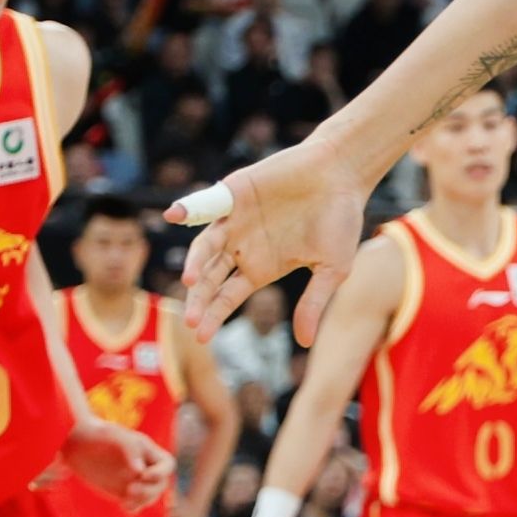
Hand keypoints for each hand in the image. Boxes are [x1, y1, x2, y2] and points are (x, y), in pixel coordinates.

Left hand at [61, 416, 172, 509]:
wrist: (77, 444)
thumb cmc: (97, 434)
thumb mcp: (115, 435)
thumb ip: (130, 450)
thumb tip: (140, 471)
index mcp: (148, 451)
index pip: (167, 465)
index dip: (161, 473)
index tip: (143, 475)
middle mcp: (144, 466)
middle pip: (160, 484)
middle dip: (149, 490)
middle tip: (130, 490)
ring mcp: (134, 480)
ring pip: (150, 496)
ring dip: (142, 501)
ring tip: (125, 501)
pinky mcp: (122, 491)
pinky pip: (135, 504)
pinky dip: (133, 508)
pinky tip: (123, 506)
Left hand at [176, 138, 368, 341]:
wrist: (342, 173)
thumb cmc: (341, 220)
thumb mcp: (332, 269)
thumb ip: (314, 303)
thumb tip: (304, 342)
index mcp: (261, 267)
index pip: (228, 297)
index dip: (213, 315)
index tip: (200, 336)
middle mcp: (242, 246)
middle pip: (211, 278)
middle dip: (200, 299)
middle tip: (190, 320)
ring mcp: (235, 219)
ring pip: (205, 246)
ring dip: (195, 263)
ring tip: (190, 281)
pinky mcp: (233, 192)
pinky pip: (206, 203)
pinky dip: (188, 208)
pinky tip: (174, 215)